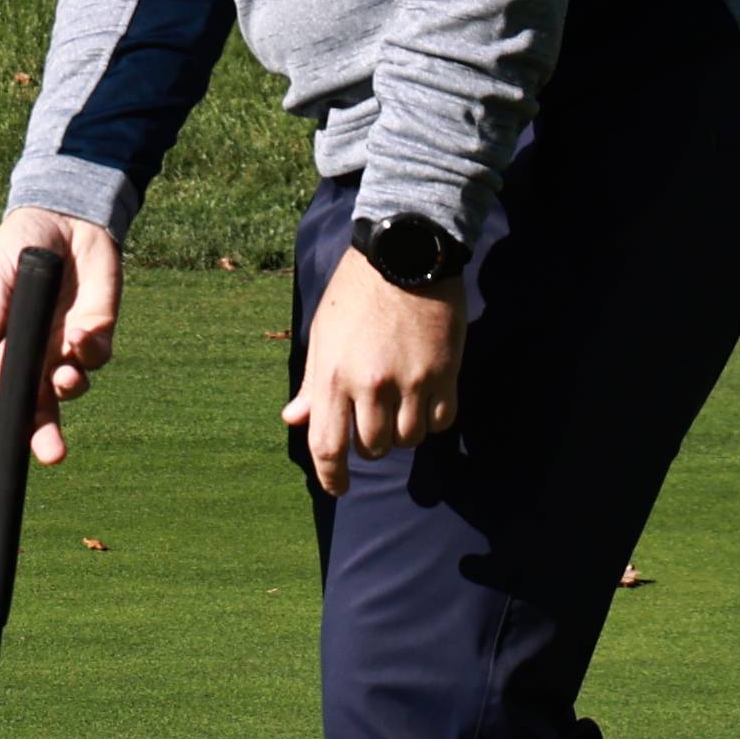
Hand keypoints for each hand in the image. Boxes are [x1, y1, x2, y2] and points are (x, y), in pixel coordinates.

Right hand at [0, 203, 124, 466]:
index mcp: (3, 350)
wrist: (64, 216)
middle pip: (38, 410)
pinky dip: (89, 351)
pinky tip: (80, 331)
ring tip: (65, 377)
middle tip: (51, 456)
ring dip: (69, 389)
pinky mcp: (98, 330)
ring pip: (72, 388)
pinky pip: (97, 355)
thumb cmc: (19, 245)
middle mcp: (35, 357)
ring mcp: (67, 347)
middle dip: (43, 437)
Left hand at [286, 257, 463, 485]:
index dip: (332, 477)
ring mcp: (412, 381)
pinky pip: (441, 421)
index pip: (328, 447)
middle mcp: (371, 384)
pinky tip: (426, 400)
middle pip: (372, 447)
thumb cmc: (356, 292)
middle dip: (369, 444)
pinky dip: (432, 420)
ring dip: (402, 433)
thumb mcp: (324, 335)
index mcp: (333, 376)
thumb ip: (314, 384)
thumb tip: (294, 419)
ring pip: (408, 439)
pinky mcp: (445, 372)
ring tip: (400, 407)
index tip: (339, 487)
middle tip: (371, 424)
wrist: (404, 251)